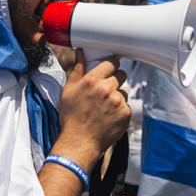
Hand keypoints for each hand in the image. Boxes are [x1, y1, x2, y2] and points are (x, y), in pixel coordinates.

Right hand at [55, 51, 130, 172]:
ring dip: (117, 95)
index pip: (111, 63)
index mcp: (93, 81)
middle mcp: (107, 89)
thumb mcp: (68, 91)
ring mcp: (118, 102)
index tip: (110, 68)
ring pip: (124, 91)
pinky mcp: (126, 114)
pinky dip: (120, 109)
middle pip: (120, 75)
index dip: (111, 66)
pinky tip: (109, 116)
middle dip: (114, 79)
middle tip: (106, 90)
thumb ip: (77, 70)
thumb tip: (81, 53)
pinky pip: (126, 105)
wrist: (79, 142)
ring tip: (105, 107)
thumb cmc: (71, 117)